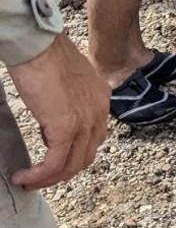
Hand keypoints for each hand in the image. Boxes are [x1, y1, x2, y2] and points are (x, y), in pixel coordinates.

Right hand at [8, 34, 109, 189]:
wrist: (39, 47)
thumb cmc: (47, 58)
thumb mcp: (69, 83)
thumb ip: (69, 103)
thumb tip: (54, 123)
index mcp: (102, 100)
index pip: (95, 138)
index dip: (73, 155)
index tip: (52, 161)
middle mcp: (100, 111)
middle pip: (86, 156)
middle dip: (62, 171)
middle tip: (39, 177)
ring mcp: (85, 120)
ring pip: (72, 165)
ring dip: (49, 178)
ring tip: (28, 180)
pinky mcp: (66, 127)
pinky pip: (54, 164)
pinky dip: (39, 175)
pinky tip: (22, 176)